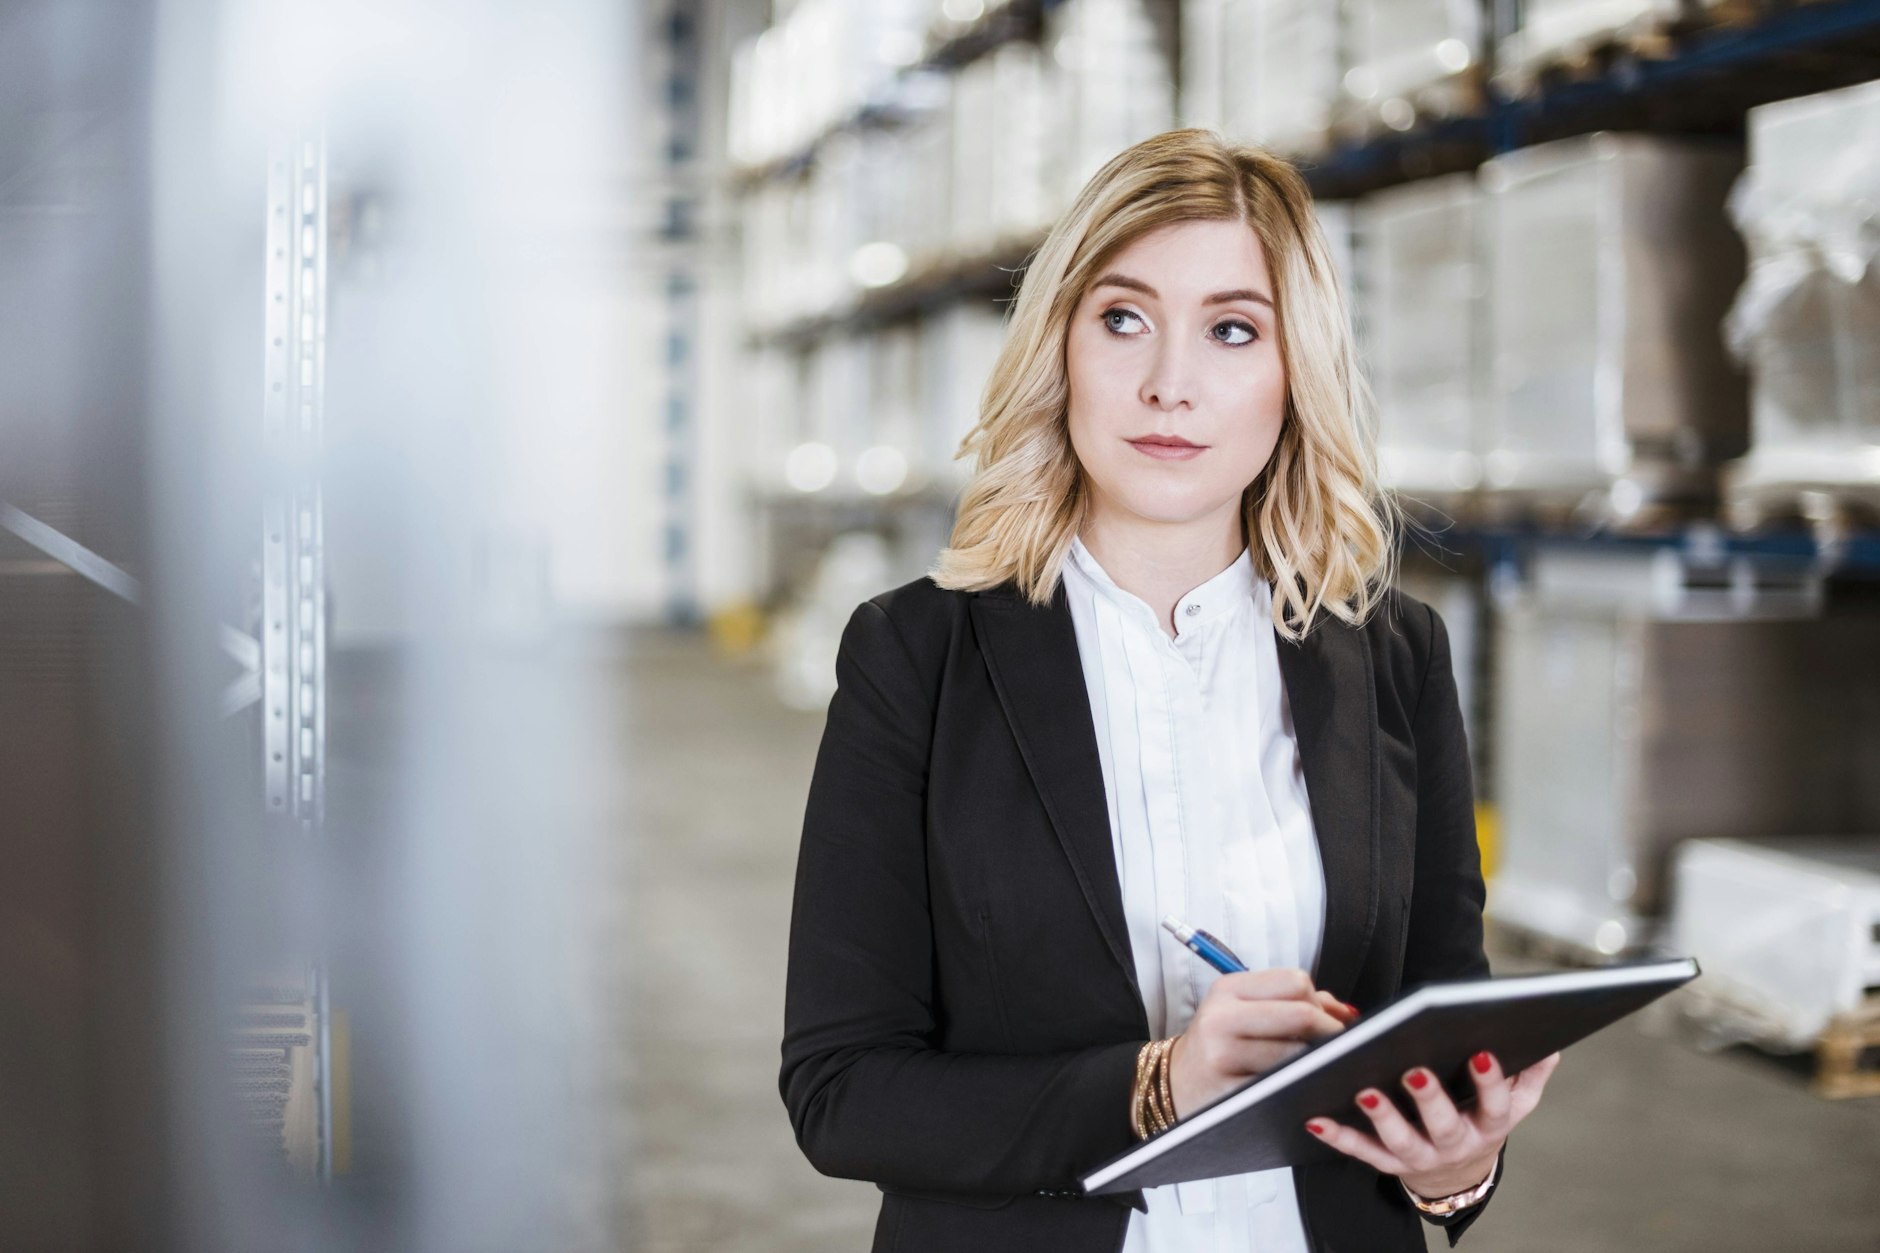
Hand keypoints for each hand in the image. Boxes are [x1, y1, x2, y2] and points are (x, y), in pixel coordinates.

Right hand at [1168, 968, 1358, 1118]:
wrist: (1174, 1084)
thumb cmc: (1218, 1044)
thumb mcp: (1241, 1010)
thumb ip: (1292, 1002)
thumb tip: (1346, 1013)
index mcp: (1228, 989)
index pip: (1295, 982)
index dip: (1322, 1002)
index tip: (1330, 1021)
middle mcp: (1222, 1017)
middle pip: (1302, 1014)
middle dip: (1331, 1032)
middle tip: (1340, 1048)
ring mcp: (1224, 1055)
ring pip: (1299, 1054)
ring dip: (1319, 1063)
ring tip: (1318, 1067)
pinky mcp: (1230, 1091)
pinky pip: (1284, 1086)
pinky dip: (1301, 1086)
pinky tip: (1299, 1086)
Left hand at [1304, 1050, 1561, 1197]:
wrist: (1459, 1170)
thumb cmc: (1481, 1116)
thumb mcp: (1514, 1101)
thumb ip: (1531, 1073)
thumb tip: (1551, 1043)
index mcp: (1489, 1123)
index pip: (1496, 1105)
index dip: (1491, 1082)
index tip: (1482, 1052)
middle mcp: (1456, 1144)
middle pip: (1445, 1126)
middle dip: (1430, 1100)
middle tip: (1414, 1071)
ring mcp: (1421, 1157)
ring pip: (1401, 1142)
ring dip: (1382, 1118)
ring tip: (1365, 1092)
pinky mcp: (1388, 1162)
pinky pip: (1362, 1151)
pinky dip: (1338, 1136)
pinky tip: (1316, 1116)